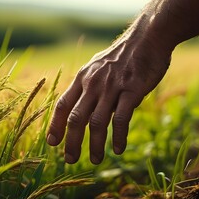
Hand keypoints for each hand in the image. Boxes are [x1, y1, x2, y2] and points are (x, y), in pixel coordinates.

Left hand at [47, 28, 171, 163]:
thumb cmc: (123, 56)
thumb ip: (89, 86)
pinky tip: (118, 149)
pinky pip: (121, 119)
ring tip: (95, 160)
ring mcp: (111, 87)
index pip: (62, 105)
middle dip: (71, 142)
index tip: (52, 143)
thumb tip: (83, 108)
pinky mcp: (131, 90)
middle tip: (70, 160)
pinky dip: (118, 137)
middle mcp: (93, 84)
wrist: (147, 38)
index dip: (55, 125)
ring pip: (96, 123)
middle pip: (75, 119)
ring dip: (94, 145)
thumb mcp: (98, 67)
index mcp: (83, 78)